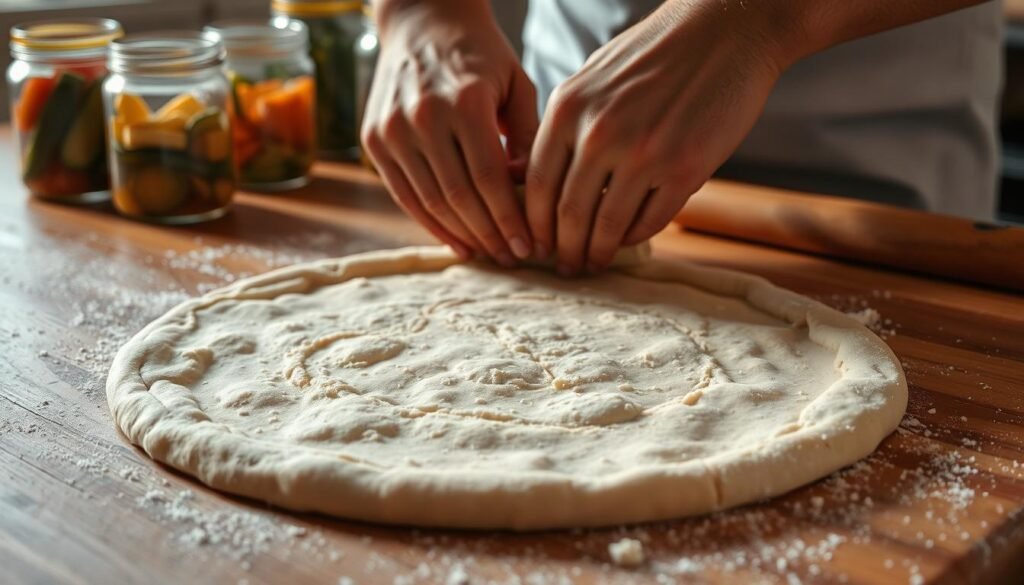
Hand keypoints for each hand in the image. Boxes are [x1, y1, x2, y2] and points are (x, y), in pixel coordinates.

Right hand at [362, 0, 537, 264]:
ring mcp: (393, 129)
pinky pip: (404, 194)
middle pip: (459, 196)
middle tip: (512, 257)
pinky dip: (430, 223)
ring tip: (488, 253)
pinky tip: (456, 241)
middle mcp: (424, 116)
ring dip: (462, 234)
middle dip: (489, 234)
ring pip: (430, 201)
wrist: (422, 19)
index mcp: (465, 101)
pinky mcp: (374, 139)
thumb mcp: (516, 84)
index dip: (510, 219)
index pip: (490, 178)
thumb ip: (527, 138)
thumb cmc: (479, 54)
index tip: (529, 245)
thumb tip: (530, 195)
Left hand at [525, 0, 793, 274]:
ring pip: (607, 225)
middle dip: (562, 249)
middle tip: (564, 266)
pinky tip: (629, 240)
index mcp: (569, 109)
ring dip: (597, 253)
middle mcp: (599, 133)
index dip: (534, 224)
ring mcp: (643, 154)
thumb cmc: (655, 55)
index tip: (536, 243)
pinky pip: (650, 220)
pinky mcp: (685, 169)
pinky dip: (635, 237)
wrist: (725, 32)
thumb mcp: (592, 79)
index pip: (536, 185)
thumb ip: (564, 125)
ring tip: (593, 263)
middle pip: (567, 213)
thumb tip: (530, 175)